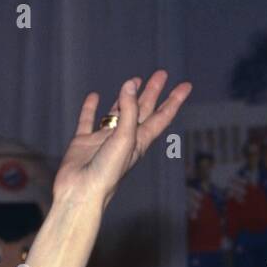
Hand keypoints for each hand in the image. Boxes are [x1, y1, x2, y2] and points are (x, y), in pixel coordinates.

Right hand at [52, 70, 190, 208]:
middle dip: (152, 93)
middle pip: (142, 111)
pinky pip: (88, 121)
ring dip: (125, 97)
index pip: (161, 117)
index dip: (174, 101)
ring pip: (117, 113)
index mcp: (139, 141)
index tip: (186, 85)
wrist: (80, 193)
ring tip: (133, 80)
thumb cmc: (107, 172)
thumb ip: (129, 110)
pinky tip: (94, 96)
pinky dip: (90, 108)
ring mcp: (103, 140)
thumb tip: (130, 83)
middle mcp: (124, 139)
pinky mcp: (83, 143)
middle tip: (161, 74)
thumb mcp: (125, 138)